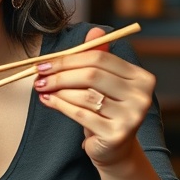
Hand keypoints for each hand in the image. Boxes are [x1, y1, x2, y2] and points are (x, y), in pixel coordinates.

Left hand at [34, 27, 155, 167]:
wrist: (113, 148)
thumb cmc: (104, 110)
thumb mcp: (101, 83)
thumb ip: (97, 58)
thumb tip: (95, 30)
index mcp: (140, 77)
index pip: (100, 58)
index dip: (68, 59)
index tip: (44, 63)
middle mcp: (142, 96)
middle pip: (92, 75)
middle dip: (59, 75)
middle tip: (38, 77)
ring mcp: (132, 116)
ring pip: (85, 95)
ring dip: (58, 91)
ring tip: (42, 90)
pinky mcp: (117, 134)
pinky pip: (81, 114)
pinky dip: (59, 105)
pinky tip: (47, 101)